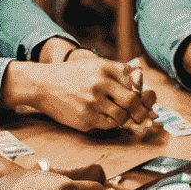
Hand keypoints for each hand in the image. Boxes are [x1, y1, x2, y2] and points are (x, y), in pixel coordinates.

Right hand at [4, 58, 156, 133]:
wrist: (42, 84)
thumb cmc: (71, 75)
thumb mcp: (93, 64)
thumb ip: (117, 70)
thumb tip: (140, 78)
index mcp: (104, 68)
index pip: (134, 83)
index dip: (144, 94)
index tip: (148, 101)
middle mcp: (100, 84)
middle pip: (132, 101)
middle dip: (141, 111)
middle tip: (145, 116)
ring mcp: (92, 103)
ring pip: (121, 116)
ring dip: (125, 118)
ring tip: (121, 116)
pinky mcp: (85, 119)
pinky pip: (108, 125)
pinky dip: (112, 124)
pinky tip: (107, 119)